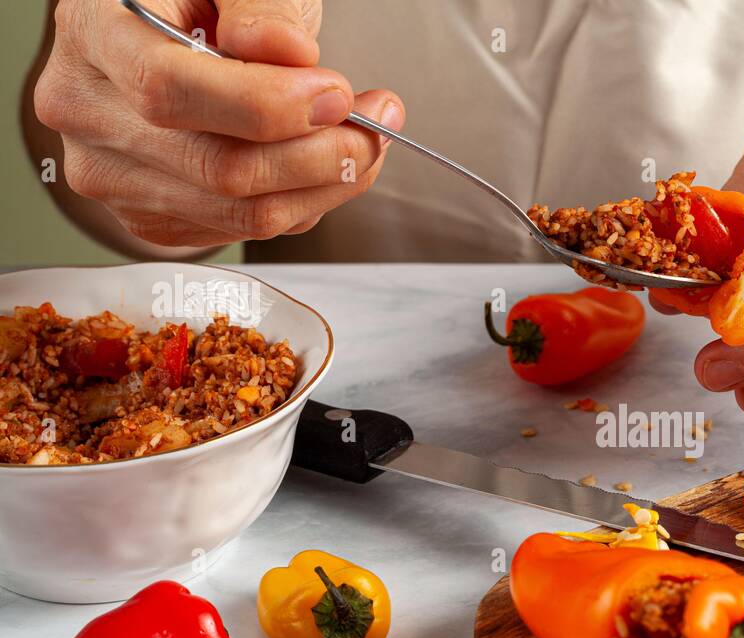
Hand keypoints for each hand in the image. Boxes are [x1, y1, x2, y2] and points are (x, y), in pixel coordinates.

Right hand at [34, 0, 404, 246]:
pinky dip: (304, 202)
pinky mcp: (150, 219)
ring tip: (366, 140)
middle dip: (324, 153)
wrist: (162, 42)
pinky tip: (320, 164)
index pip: (170, 89)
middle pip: (221, 168)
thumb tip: (288, 54)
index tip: (337, 92)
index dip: (267, 104)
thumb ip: (260, 5)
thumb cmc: (196, 1)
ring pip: (244, 214)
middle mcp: (88, 112)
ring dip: (329, 184)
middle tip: (379, 121)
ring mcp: (113, 176)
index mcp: (93, 33)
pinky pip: (246, 230)